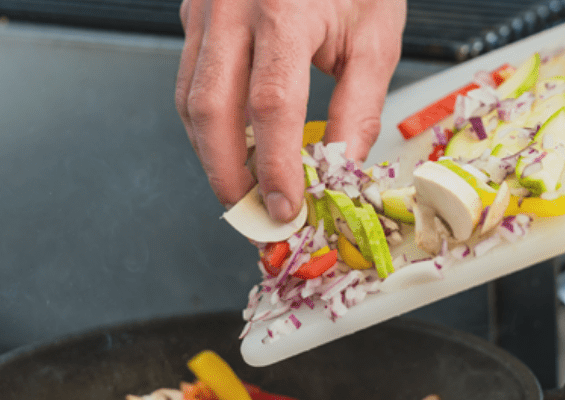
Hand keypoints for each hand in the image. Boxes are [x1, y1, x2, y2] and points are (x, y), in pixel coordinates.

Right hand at [176, 0, 406, 221]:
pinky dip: (207, 122)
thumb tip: (341, 169)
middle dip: (228, 174)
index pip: (271, 107)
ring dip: (211, 154)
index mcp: (285, 10)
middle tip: (253, 213)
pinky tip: (232, 145)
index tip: (287, 207)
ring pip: (189, 99)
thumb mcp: (375, 35)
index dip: (274, 167)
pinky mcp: (195, 11)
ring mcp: (205, 7)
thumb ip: (357, 107)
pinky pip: (190, 78)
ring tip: (244, 189)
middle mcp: (233, 6)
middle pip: (211, 110)